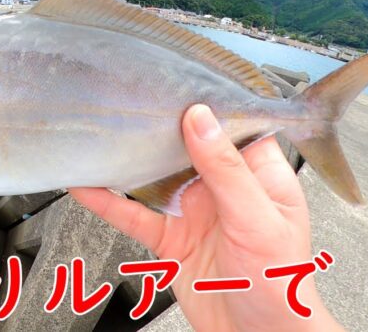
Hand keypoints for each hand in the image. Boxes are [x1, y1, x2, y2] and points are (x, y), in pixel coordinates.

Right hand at [70, 104, 341, 330]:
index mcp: (258, 174)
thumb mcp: (257, 218)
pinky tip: (87, 186)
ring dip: (130, 160)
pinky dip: (109, 202)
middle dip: (161, 124)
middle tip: (132, 98)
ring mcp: (194, 212)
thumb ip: (226, 169)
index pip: (233, 125)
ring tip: (102, 133)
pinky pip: (135, 215)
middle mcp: (224, 188)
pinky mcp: (170, 239)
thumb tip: (200, 119)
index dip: (209, 104)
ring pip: (155, 177)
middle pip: (188, 146)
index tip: (179, 83)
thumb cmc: (280, 283)